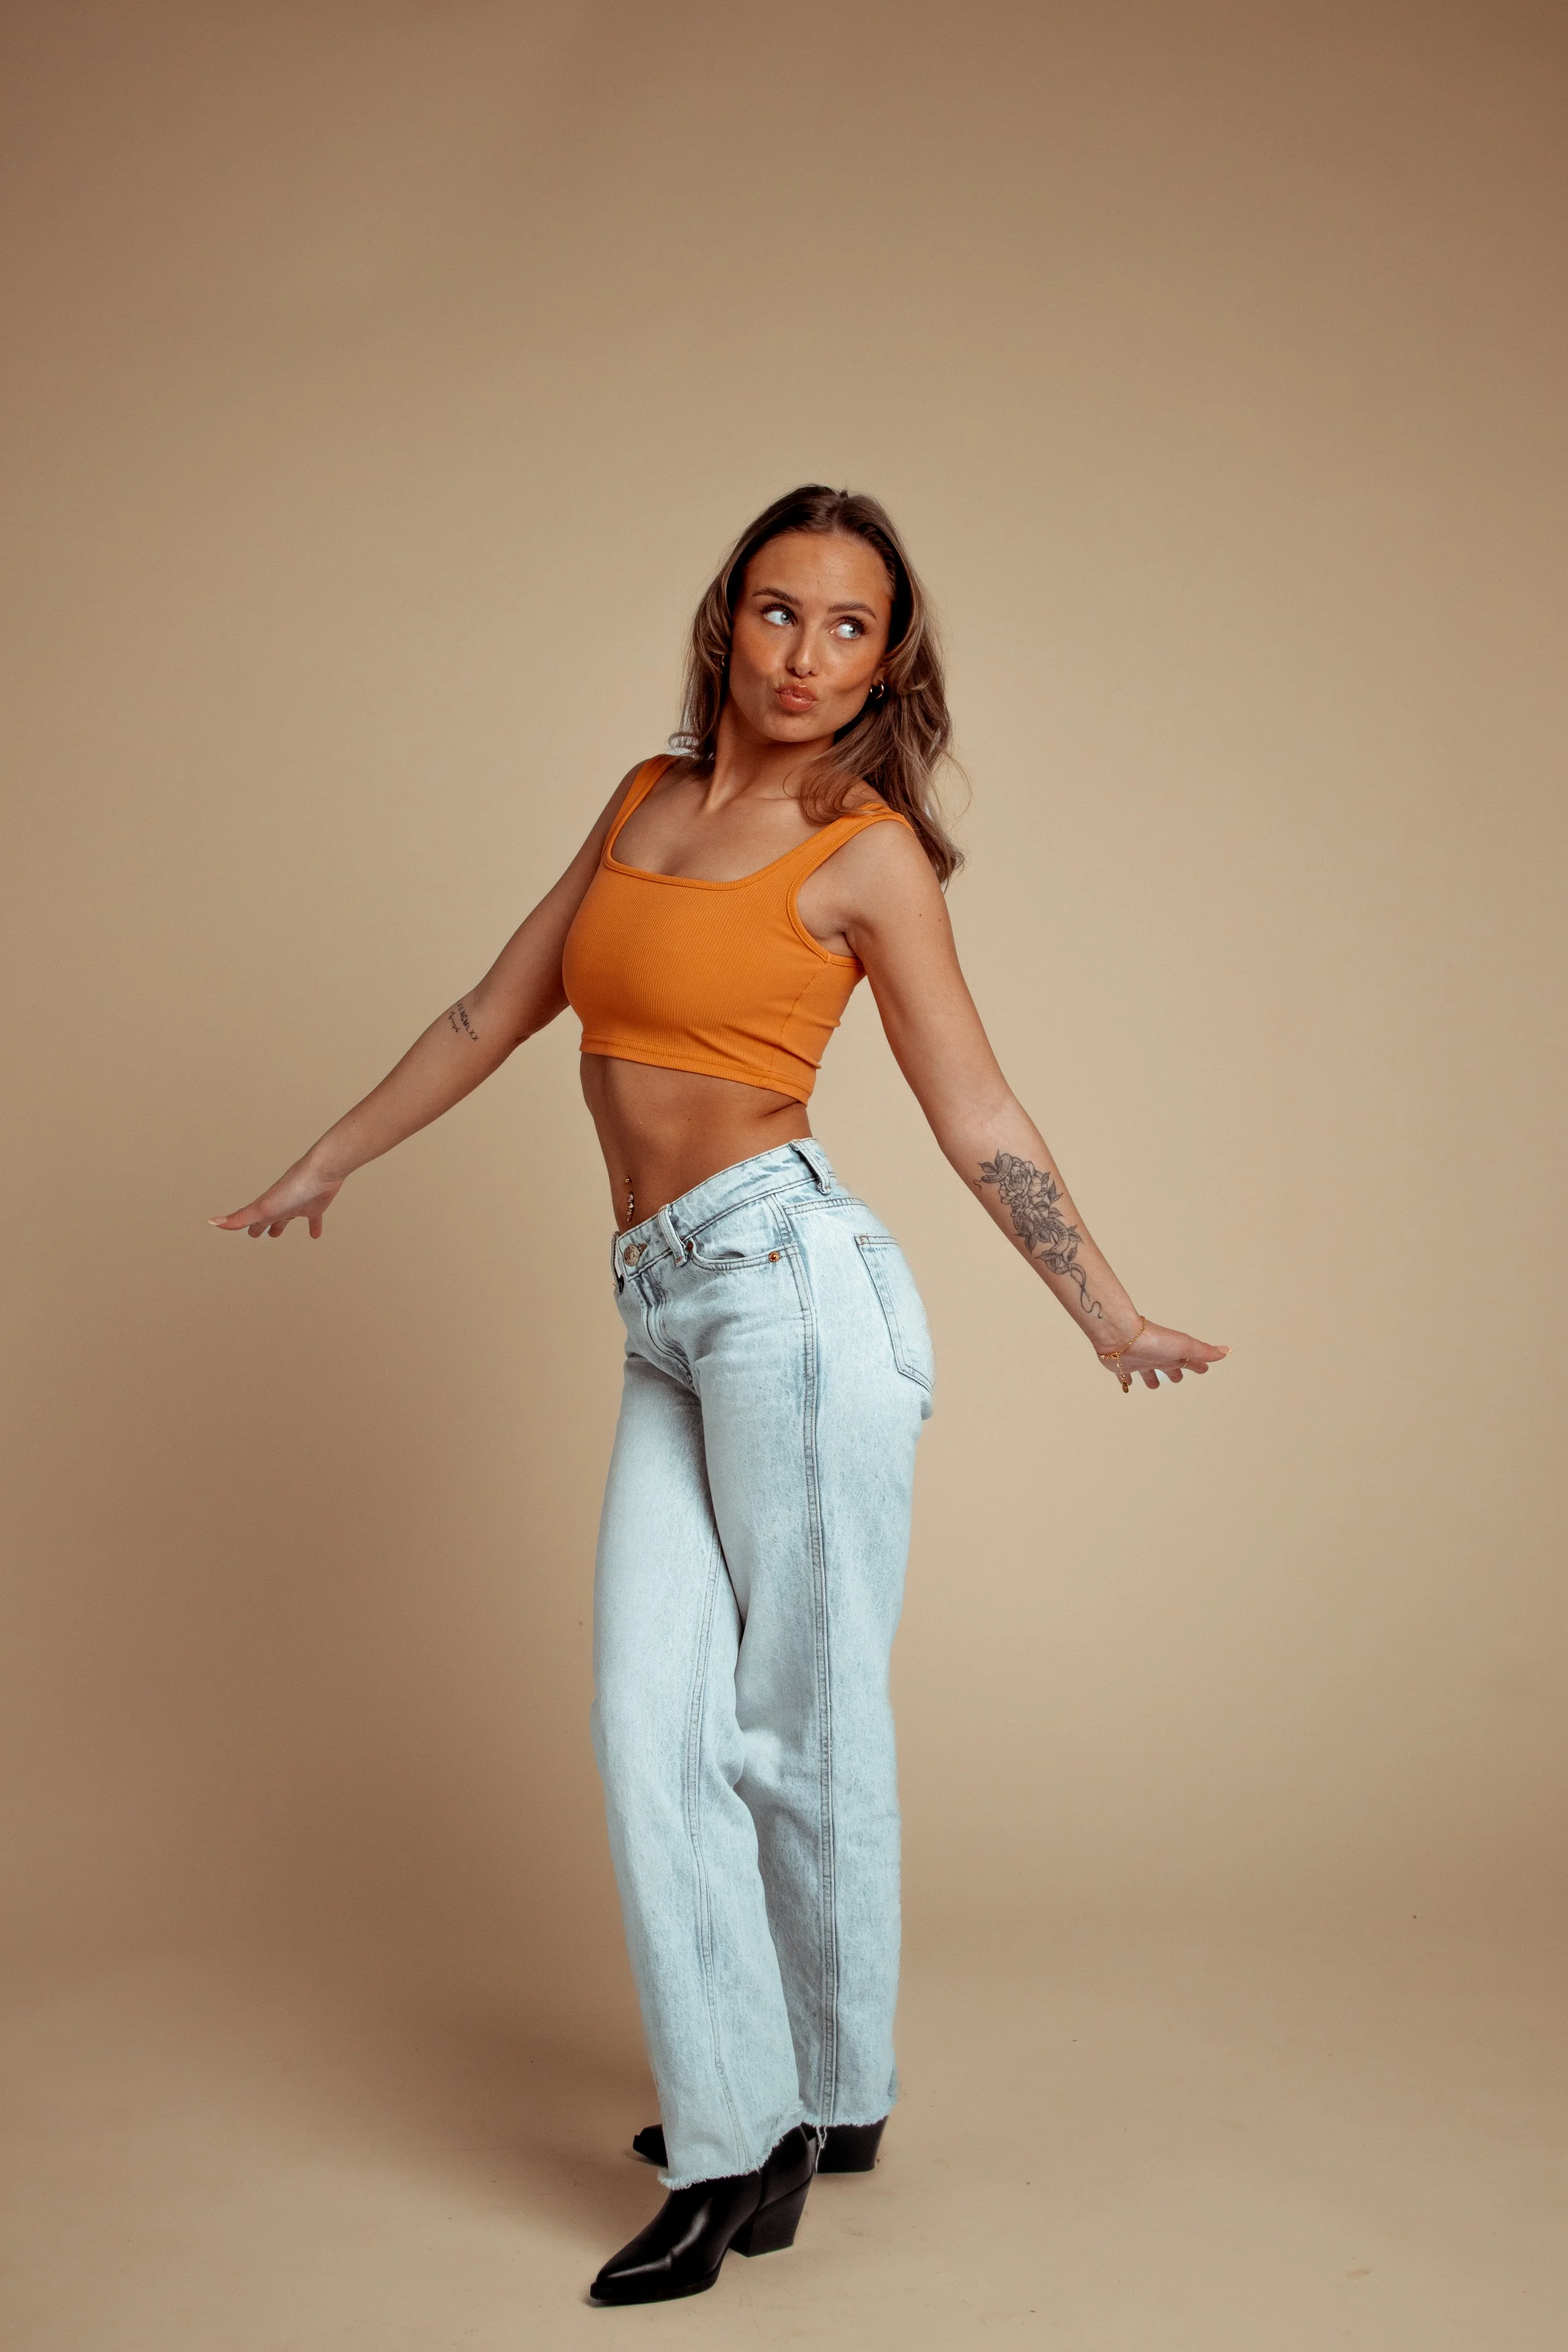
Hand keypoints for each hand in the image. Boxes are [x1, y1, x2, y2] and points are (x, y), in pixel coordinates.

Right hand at [208, 1156, 342, 1239]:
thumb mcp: (263, 1207)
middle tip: (256, 1233)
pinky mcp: (316, 1204)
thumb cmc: (292, 1188)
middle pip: (269, 1218)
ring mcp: (298, 1204)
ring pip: (288, 1216)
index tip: (244, 1233)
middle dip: (261, 1226)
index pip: (253, 1220)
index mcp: (267, 1207)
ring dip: (282, 1224)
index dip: (248, 1227)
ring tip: (278, 1232)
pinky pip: (314, 1218)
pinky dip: (313, 1226)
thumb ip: (240, 1217)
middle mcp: (281, 1205)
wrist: (321, 1172)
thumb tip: (211, 1222)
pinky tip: (315, 1234)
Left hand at [1095, 1318, 1228, 1390]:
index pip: (1189, 1360)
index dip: (1196, 1365)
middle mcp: (1157, 1356)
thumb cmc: (1155, 1340)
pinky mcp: (1121, 1365)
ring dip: (1151, 1378)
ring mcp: (1139, 1360)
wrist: (1122, 1336)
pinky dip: (1126, 1379)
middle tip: (1178, 1379)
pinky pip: (1124, 1374)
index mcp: (1173, 1353)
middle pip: (1168, 1366)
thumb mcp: (1184, 1347)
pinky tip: (1126, 1383)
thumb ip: (1204, 1351)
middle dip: (1174, 1371)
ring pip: (1147, 1371)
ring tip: (1154, 1385)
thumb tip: (1228, 1350)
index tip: (1203, 1369)